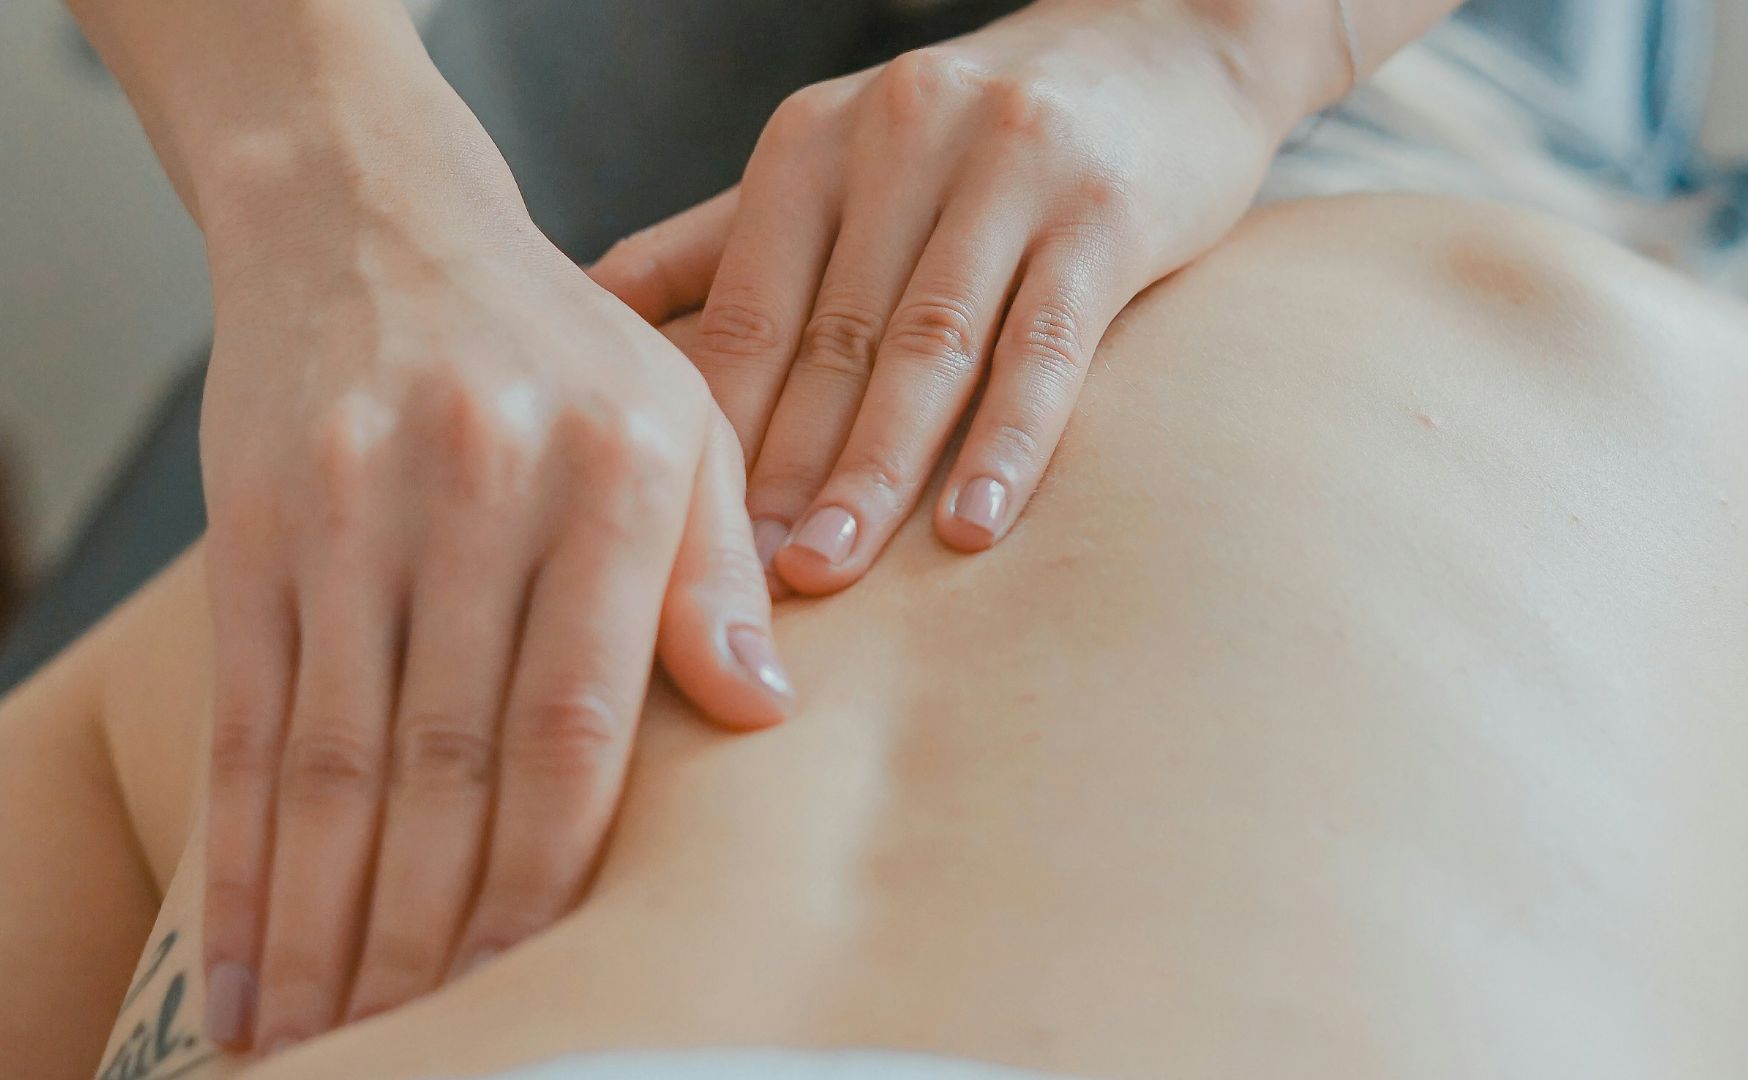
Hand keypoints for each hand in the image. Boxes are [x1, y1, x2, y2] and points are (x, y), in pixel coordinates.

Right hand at [194, 117, 791, 1052]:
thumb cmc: (560, 347)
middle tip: (428, 1055)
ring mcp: (351, 508)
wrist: (372, 218)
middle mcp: (478, 490)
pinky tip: (243, 966)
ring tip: (324, 1049)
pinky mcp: (254, 525)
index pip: (578, 724)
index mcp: (613, 477)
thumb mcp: (679, 421)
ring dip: (327, 928)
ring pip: (335, 762)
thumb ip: (717, 571)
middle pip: (449, 764)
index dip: (551, 877)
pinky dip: (239, 861)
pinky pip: (246, 722)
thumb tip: (764, 718)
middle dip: (433, 936)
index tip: (541, 988)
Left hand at [591, 0, 1283, 592]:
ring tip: (830, 568)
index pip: (745, 308)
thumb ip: (718, 241)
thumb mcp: (835, 161)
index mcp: (813, 143)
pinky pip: (1047, 342)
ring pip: (929, 346)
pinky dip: (1009, 439)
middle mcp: (899, 141)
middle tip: (741, 583)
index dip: (711, 429)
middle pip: (829, 338)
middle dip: (781, 469)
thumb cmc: (973, 133)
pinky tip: (973, 526)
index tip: (676, 540)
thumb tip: (586, 312)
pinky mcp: (1105, 210)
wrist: (1162, 43)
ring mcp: (1007, 170)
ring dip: (876, 468)